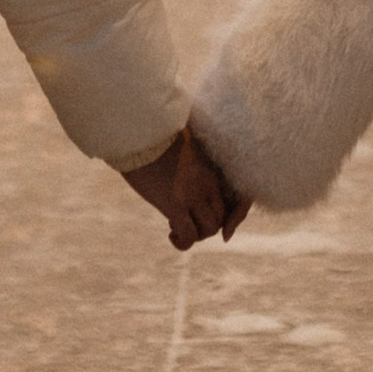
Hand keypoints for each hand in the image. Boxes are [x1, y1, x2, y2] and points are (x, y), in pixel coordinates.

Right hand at [122, 126, 248, 249]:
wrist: (139, 129)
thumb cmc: (154, 131)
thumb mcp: (181, 142)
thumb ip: (190, 153)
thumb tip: (186, 156)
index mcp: (211, 166)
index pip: (233, 198)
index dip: (228, 214)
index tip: (210, 217)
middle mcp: (208, 182)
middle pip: (222, 216)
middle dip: (207, 225)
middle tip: (187, 221)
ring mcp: (194, 194)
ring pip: (209, 229)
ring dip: (196, 234)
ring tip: (177, 227)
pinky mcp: (175, 204)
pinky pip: (189, 235)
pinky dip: (183, 242)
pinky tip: (171, 235)